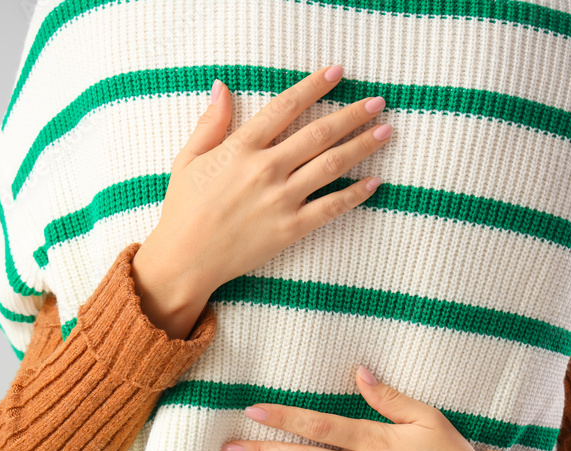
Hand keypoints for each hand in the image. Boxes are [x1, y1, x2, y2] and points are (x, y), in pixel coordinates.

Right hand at [137, 64, 392, 300]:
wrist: (186, 259)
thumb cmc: (184, 208)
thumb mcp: (188, 159)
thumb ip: (210, 123)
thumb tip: (222, 86)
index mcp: (240, 148)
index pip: (285, 107)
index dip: (314, 86)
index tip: (337, 72)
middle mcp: (265, 169)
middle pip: (318, 133)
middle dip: (352, 114)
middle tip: (377, 101)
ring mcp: (281, 200)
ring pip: (331, 165)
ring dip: (362, 146)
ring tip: (386, 131)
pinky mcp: (290, 228)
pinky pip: (331, 208)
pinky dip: (355, 194)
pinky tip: (375, 181)